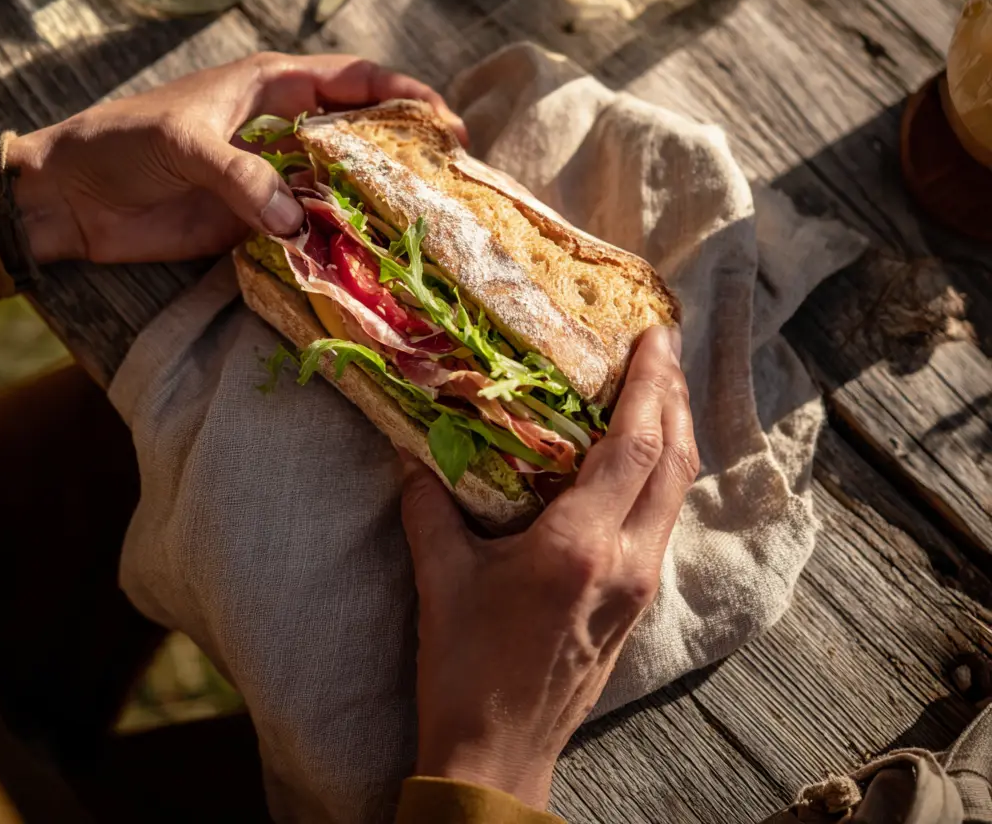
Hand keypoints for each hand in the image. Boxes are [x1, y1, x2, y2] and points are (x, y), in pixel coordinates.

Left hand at [0, 52, 463, 264]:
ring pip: (342, 185)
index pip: (353, 80)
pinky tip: (367, 256)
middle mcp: (284, 130)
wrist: (72, 198)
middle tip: (450, 179)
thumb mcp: (183, 145)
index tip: (445, 121)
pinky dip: (339, 239)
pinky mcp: (260, 220)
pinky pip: (312, 227)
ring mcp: (275, 177)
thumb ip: (242, 176)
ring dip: (377, 202)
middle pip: (360, 134)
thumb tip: (297, 220)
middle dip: (404, 151)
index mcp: (272, 87)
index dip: (403, 95)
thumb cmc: (123, 144)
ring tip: (424, 224)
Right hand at [400, 326, 698, 809]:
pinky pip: (665, 519)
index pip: (635, 445)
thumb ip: (429, 505)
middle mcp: (627, 560)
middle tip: (662, 346)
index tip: (654, 335)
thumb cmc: (466, 668)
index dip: (651, 383)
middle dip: (674, 394)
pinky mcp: (638, 602)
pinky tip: (642, 455)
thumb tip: (415, 448)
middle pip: (675, 459)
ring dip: (675, 431)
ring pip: (678, 490)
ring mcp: (641, 585)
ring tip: (660, 386)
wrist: (500, 756)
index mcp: (581, 546)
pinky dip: (663, 472)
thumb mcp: (441, 578)